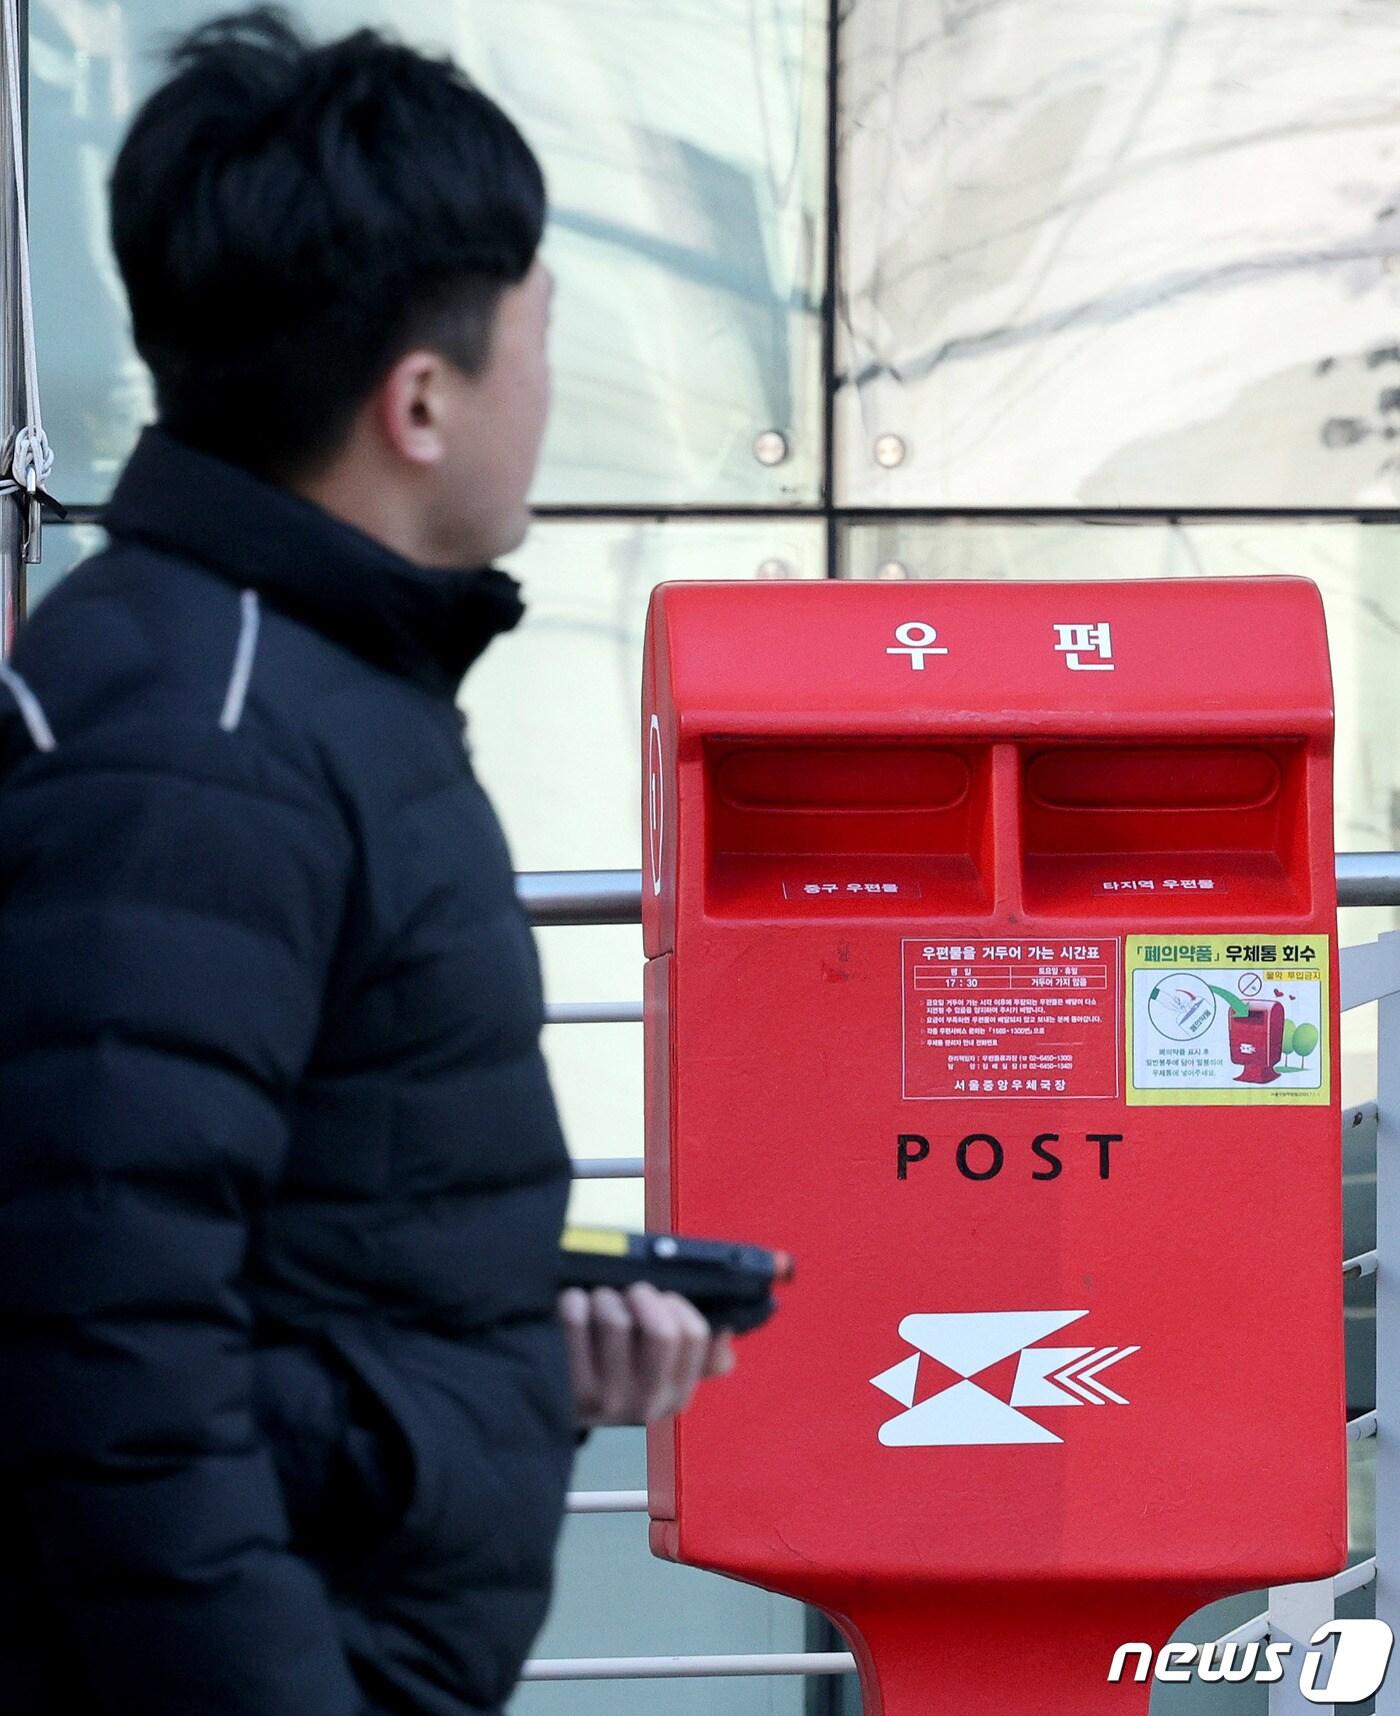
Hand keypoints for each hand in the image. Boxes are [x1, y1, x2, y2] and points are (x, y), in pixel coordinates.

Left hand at [559, 1283, 735, 1427]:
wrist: (554, 1409)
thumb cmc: (614, 1375)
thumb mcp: (659, 1374)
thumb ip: (699, 1356)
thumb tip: (726, 1332)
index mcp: (676, 1395)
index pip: (695, 1334)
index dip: (675, 1304)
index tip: (658, 1302)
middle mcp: (646, 1404)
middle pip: (662, 1331)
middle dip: (643, 1297)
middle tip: (628, 1295)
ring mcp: (607, 1400)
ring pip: (616, 1319)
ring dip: (605, 1297)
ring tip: (597, 1304)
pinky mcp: (567, 1386)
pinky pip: (576, 1320)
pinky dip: (573, 1301)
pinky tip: (572, 1309)